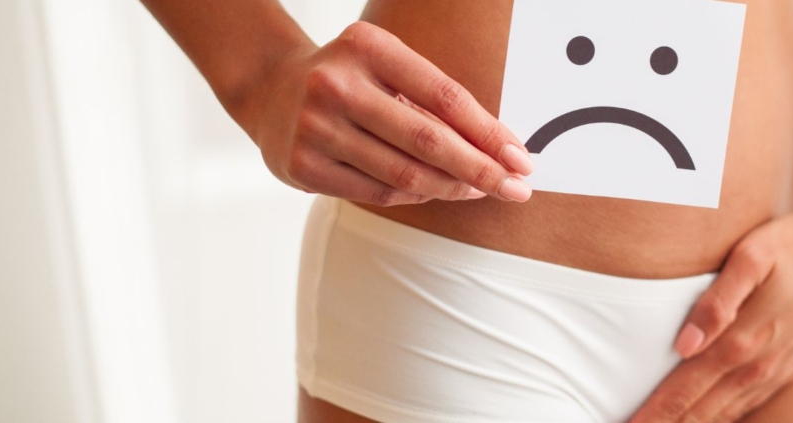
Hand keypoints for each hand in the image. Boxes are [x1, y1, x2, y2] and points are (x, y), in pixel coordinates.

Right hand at [239, 21, 532, 204]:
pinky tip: (437, 192)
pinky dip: (416, 197)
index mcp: (368, 48)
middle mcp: (336, 84)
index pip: (445, 96)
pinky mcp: (301, 165)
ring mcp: (314, 127)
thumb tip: (504, 150)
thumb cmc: (352, 79)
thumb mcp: (390, 69)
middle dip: (481, 170)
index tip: (521, 158)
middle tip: (516, 189)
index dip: (489, 132)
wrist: (271, 88)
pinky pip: (377, 193)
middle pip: (428, 141)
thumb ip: (438, 104)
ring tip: (481, 190)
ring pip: (405, 175)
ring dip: (453, 188)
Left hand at [628, 210, 792, 422]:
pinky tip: (714, 417)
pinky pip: (751, 403)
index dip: (655, 411)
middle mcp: (759, 364)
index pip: (685, 388)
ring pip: (728, 411)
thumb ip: (716, 301)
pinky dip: (727, 416)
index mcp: (742, 340)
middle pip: (703, 410)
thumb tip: (684, 343)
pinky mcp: (792, 364)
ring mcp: (778, 369)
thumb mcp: (752, 258)